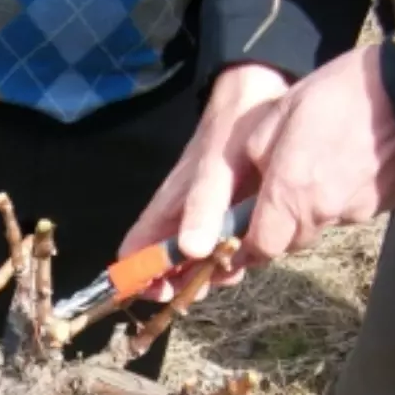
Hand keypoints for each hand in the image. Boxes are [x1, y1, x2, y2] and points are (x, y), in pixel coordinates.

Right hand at [119, 63, 290, 300]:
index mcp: (164, 210)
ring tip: (234, 267)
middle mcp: (181, 220)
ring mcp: (207, 221)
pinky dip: (238, 257)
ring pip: (201, 262)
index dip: (140, 280)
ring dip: (214, 272)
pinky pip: (229, 249)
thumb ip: (201, 208)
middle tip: (207, 285)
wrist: (260, 100)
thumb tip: (189, 251)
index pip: (134, 254)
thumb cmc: (226, 133)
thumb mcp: (212, 169)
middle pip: (169, 268)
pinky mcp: (233, 219)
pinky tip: (254, 252)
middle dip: (185, 283)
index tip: (161, 294)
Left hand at [235, 43, 394, 264]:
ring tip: (321, 164)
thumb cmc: (344, 94)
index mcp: (290, 193)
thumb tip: (256, 186)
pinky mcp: (381, 206)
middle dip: (280, 224)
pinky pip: (350, 210)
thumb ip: (258, 157)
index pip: (261, 248)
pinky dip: (342, 195)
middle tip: (279, 191)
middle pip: (290, 240)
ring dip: (312, 208)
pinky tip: (349, 162)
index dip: (247, 246)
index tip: (241, 237)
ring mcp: (356, 213)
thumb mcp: (282, 112)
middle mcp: (322, 213)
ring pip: (320, 223)